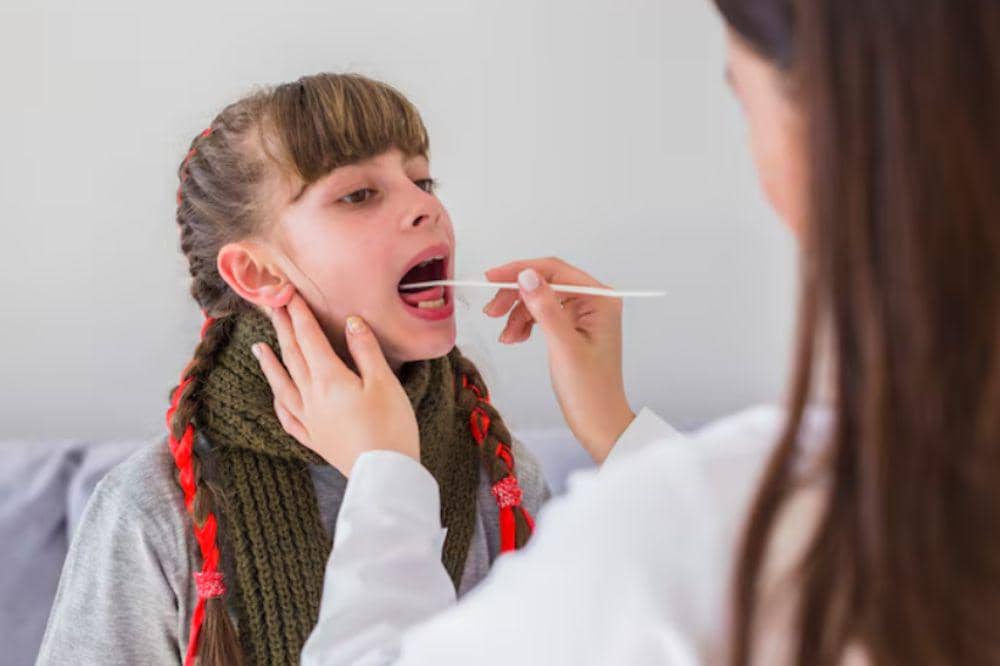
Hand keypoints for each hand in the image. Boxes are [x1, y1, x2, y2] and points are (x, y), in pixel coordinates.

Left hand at [252, 292, 419, 476]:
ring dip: (270, 363)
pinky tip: (276, 395)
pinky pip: (288, 416)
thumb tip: (351, 321)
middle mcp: (313, 397)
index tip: (289, 293)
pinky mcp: (315, 438)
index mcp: (330, 378)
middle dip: (283, 329)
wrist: (385, 474)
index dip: (299, 314)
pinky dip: (279, 401)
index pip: (309, 338)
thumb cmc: (391, 426)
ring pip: (283, 385)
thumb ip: (365, 349)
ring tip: (258, 347)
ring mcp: (310, 419)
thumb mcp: (384, 382)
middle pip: (293, 356)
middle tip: (272, 307)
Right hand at [483, 257, 634, 462]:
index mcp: (601, 300)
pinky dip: (524, 324)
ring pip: (539, 299)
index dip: (520, 271)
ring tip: (506, 336)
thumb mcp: (563, 347)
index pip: (555, 271)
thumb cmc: (591, 392)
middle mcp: (594, 301)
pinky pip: (541, 314)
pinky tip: (514, 338)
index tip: (491, 277)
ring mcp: (583, 314)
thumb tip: (526, 276)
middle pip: (545, 282)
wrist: (599, 423)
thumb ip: (545, 308)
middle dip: (515, 295)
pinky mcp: (572, 327)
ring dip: (517, 313)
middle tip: (491, 311)